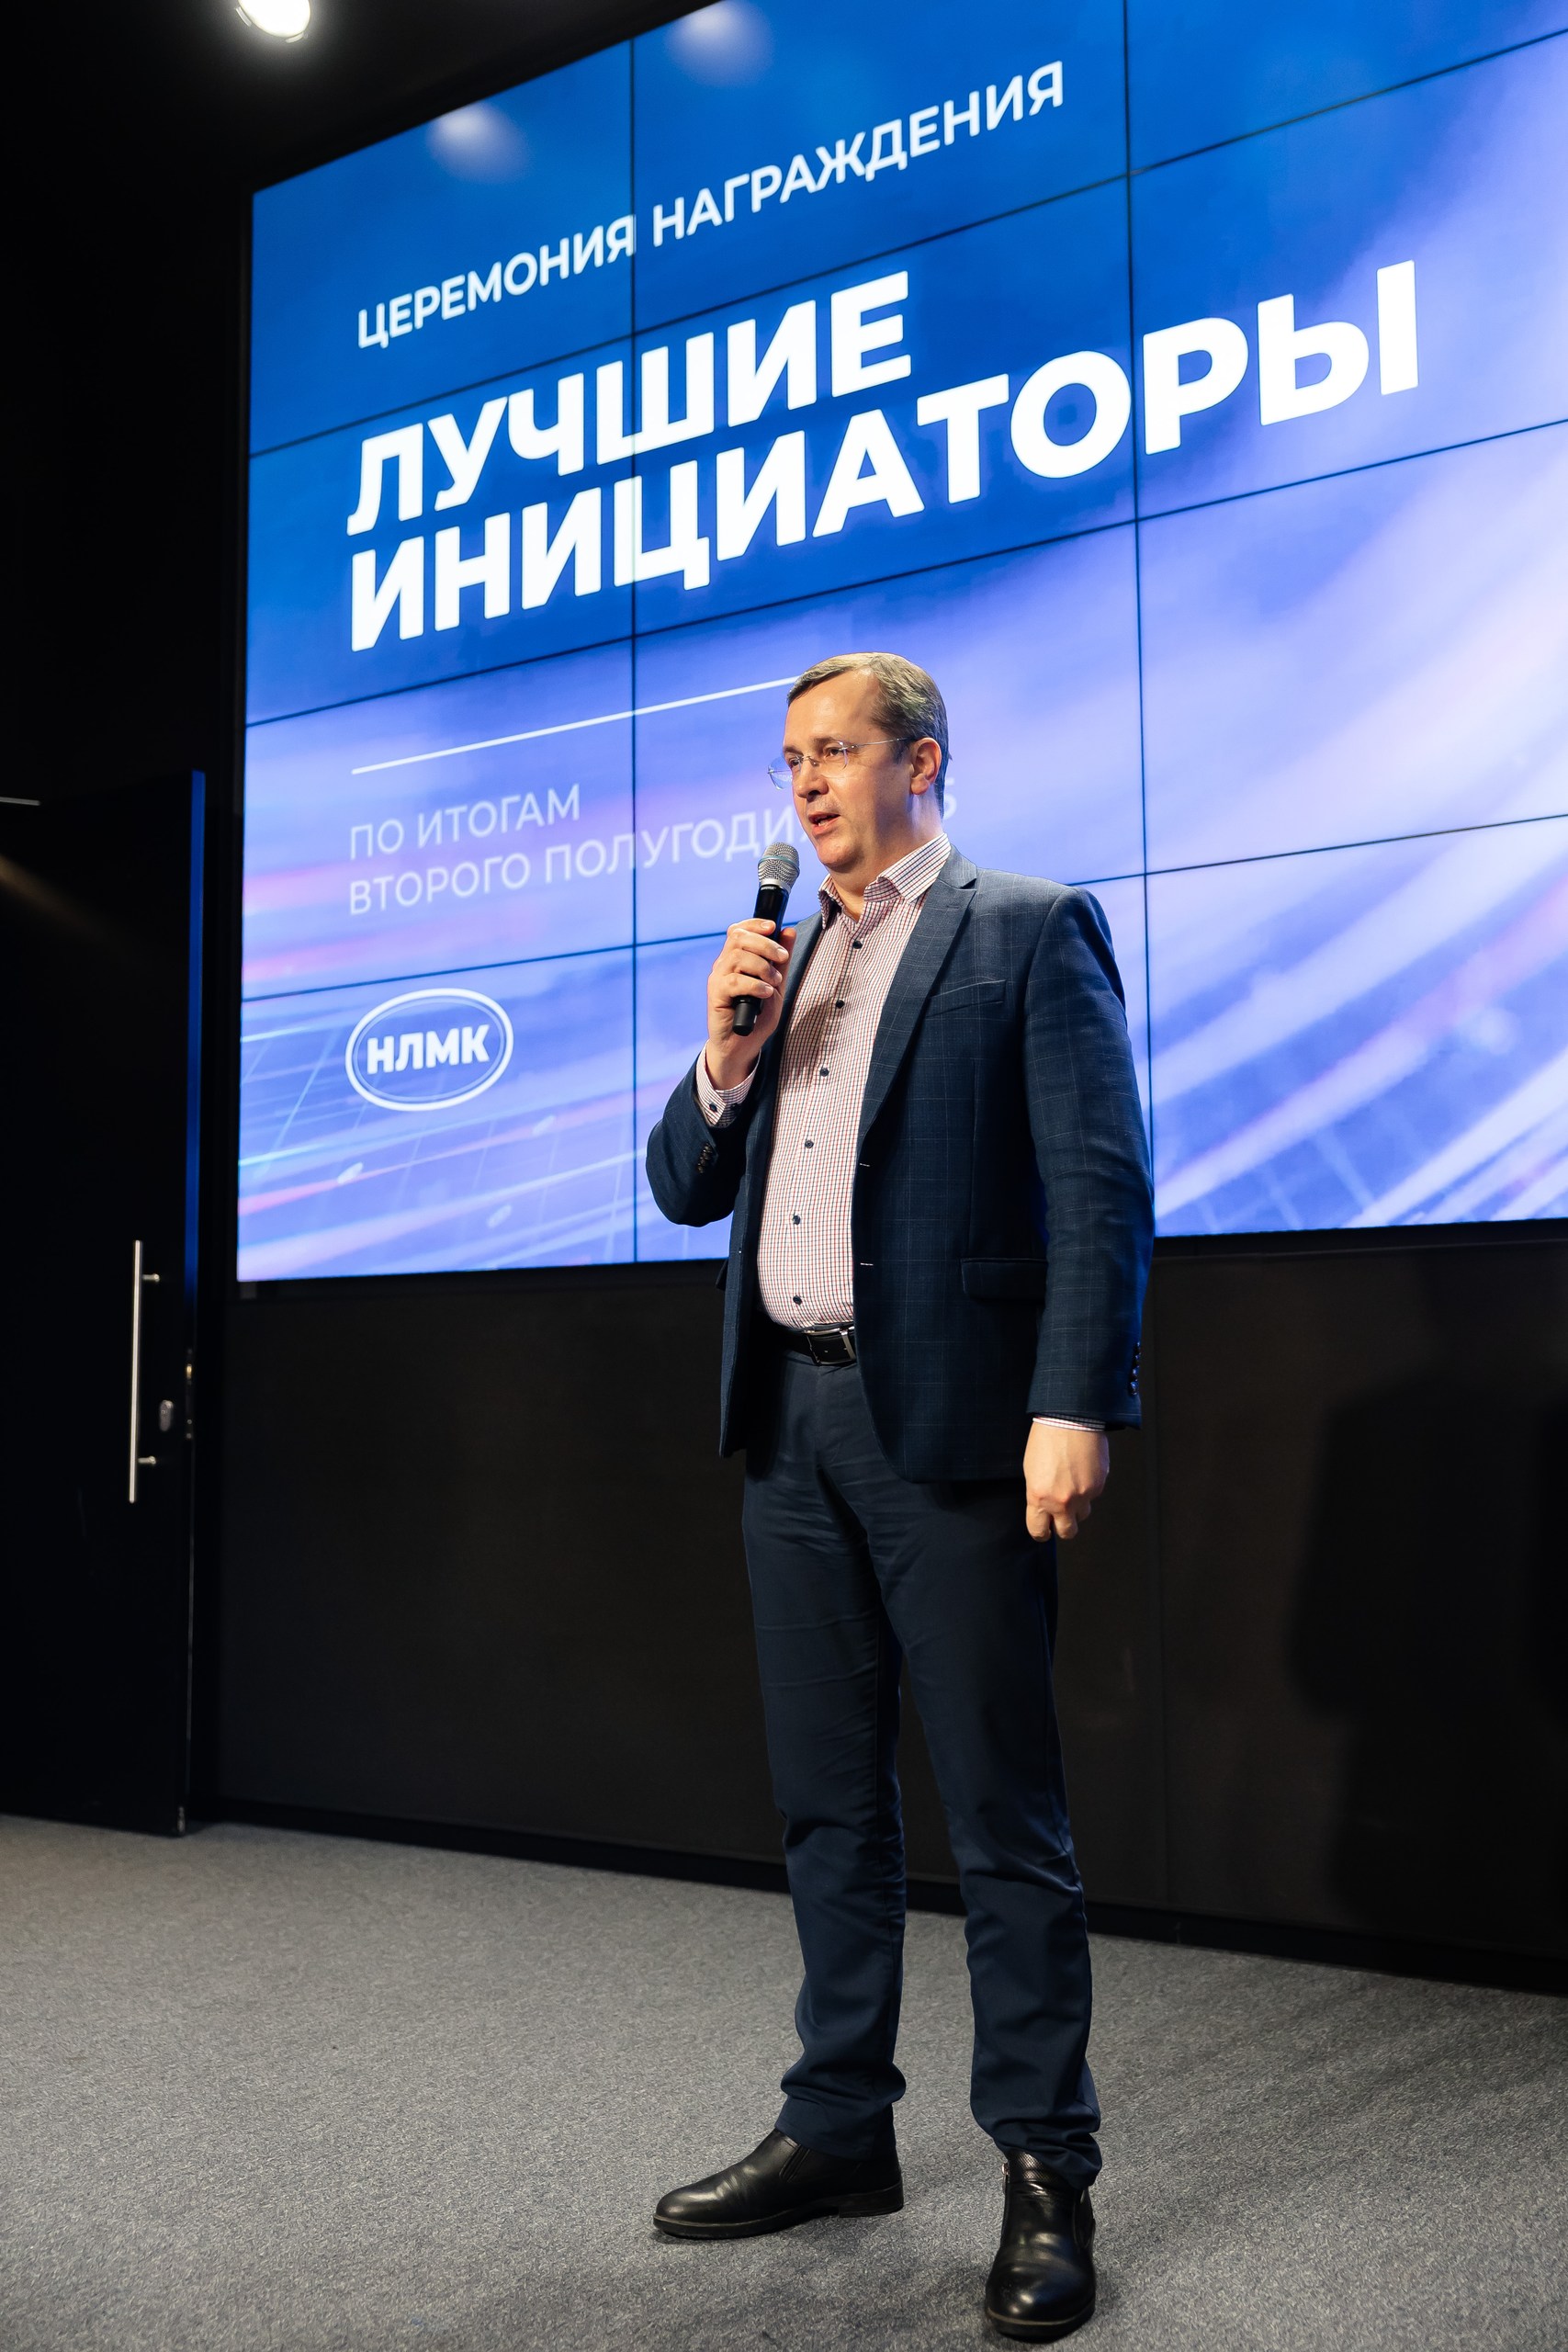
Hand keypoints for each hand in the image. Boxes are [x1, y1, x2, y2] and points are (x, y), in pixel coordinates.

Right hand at [704, 919, 796, 1087]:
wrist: (742, 1046)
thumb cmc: (757, 1016)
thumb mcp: (776, 985)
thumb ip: (781, 961)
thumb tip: (788, 931)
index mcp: (735, 959)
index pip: (738, 931)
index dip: (754, 924)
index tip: (773, 927)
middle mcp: (724, 965)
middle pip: (738, 938)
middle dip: (765, 944)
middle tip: (782, 958)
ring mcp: (718, 979)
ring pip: (737, 957)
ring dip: (762, 966)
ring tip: (774, 982)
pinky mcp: (715, 996)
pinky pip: (733, 981)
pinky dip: (754, 984)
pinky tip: (765, 993)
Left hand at [1024, 1424, 1108, 1543]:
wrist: (1070, 1419)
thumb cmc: (1046, 1439)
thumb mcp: (1031, 1471)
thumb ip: (1039, 1494)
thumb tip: (1045, 1507)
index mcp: (1039, 1498)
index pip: (1038, 1530)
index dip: (1041, 1532)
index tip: (1043, 1530)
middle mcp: (1062, 1501)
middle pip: (1067, 1532)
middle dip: (1064, 1527)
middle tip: (1061, 1518)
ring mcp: (1083, 1495)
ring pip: (1083, 1513)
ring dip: (1078, 1505)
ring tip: (1072, 1484)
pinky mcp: (1099, 1486)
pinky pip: (1093, 1495)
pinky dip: (1088, 1487)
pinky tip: (1082, 1469)